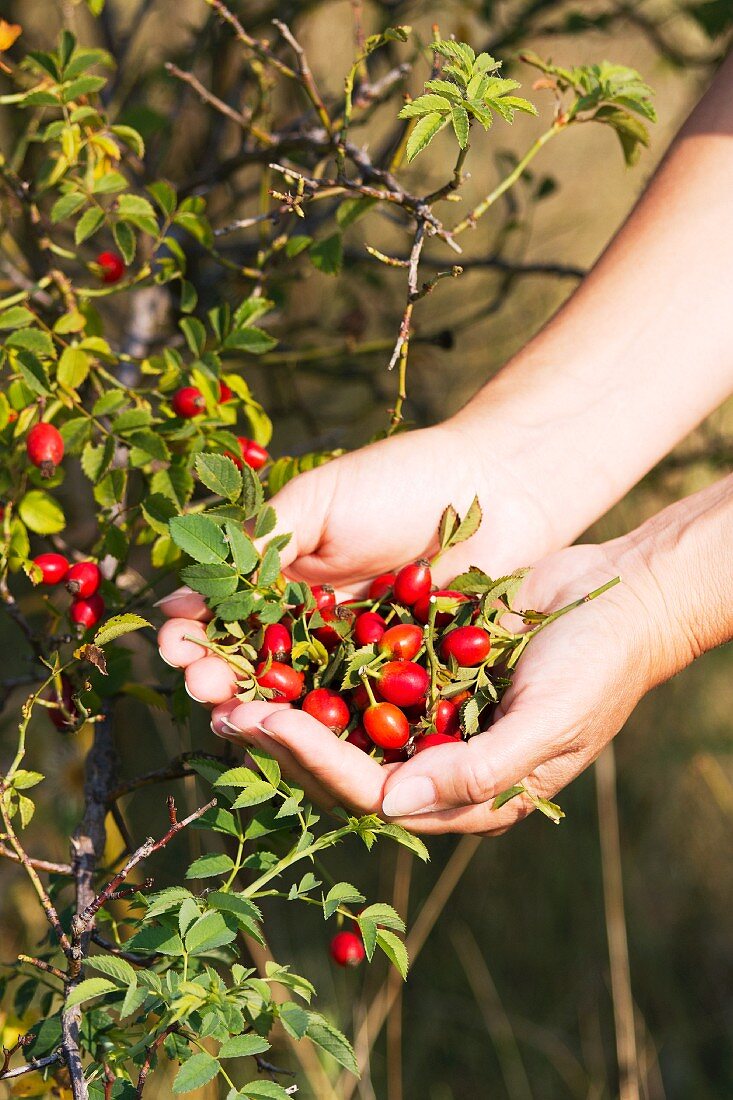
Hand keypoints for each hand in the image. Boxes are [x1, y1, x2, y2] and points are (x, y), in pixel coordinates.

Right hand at [156, 419, 558, 702]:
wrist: (493, 488)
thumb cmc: (400, 481)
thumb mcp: (316, 505)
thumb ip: (259, 547)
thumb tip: (179, 596)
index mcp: (284, 581)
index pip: (226, 620)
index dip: (195, 637)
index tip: (176, 647)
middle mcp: (312, 626)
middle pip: (254, 667)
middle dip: (220, 681)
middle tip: (204, 690)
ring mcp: (356, 657)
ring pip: (300, 699)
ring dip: (264, 714)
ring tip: (236, 720)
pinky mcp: (402, 683)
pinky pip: (360, 712)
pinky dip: (328, 726)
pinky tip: (300, 736)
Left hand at [180, 540, 668, 833]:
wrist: (622, 599)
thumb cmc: (597, 670)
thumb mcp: (548, 724)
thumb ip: (477, 769)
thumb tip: (390, 805)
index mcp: (463, 793)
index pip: (372, 791)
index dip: (315, 762)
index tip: (264, 724)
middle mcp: (433, 761)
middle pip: (340, 762)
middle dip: (282, 739)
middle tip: (221, 707)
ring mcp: (424, 714)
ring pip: (338, 719)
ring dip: (285, 703)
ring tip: (228, 682)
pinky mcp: (419, 667)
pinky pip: (358, 671)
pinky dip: (315, 660)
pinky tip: (272, 641)